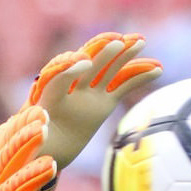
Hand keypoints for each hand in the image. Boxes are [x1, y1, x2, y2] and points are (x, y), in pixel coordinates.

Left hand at [27, 32, 161, 171]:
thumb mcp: (33, 141)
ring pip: (109, 70)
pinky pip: (122, 86)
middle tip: (118, 43)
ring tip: (141, 41)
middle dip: (103, 53)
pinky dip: (138, 77)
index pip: (60, 77)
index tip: (84, 65)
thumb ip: (38, 133)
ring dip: (125, 56)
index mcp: (50, 94)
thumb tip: (46, 138)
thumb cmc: (35, 144)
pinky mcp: (103, 103)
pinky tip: (157, 69)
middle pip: (89, 65)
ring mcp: (90, 93)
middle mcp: (71, 88)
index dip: (70, 69)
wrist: (47, 148)